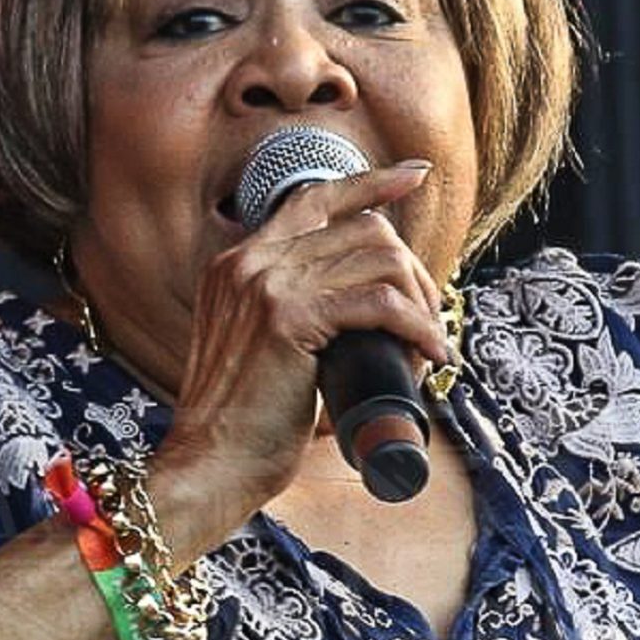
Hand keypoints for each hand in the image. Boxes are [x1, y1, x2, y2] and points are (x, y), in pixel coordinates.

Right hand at [149, 160, 451, 551]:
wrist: (210, 464)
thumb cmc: (246, 425)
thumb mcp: (266, 352)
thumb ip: (299, 318)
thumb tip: (370, 314)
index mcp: (239, 264)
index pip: (313, 199)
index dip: (370, 183)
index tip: (414, 176)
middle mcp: (249, 262)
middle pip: (363, 230)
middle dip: (413, 271)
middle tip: (430, 318)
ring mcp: (266, 285)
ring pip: (379, 260)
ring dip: (420, 302)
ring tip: (427, 344)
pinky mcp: (288, 319)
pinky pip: (380, 304)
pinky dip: (417, 327)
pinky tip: (429, 353)